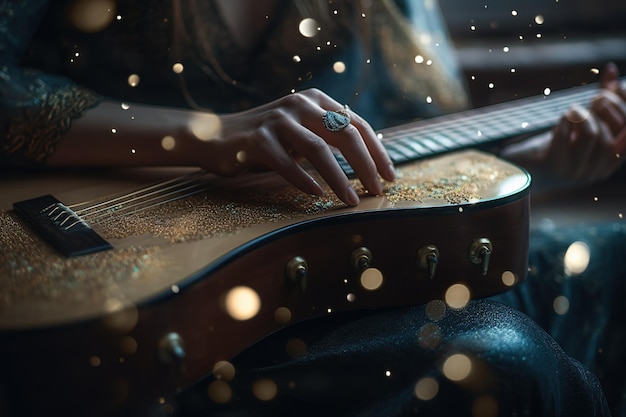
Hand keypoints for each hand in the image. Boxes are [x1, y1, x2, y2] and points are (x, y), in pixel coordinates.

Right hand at [198, 89, 395, 205]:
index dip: (377, 151)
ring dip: (339, 179)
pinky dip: (304, 181)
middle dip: (366, 165)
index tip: (389, 176)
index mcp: (315, 100)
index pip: (357, 124)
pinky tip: (317, 195)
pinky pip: (286, 164)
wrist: (217, 136)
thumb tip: (368, 158)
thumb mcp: (302, 130)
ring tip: (352, 201)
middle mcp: (299, 105)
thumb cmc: (267, 139)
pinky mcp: (257, 140)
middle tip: (377, 191)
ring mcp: (277, 120)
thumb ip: (328, 135)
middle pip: (344, 134)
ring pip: (318, 150)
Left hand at [545, 62, 625, 182]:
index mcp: (609, 163)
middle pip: (615, 132)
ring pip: (593, 134)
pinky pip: (565, 134)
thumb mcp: (584, 125)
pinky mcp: (552, 165)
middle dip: (607, 106)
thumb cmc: (556, 145)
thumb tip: (611, 70)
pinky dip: (565, 119)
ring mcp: (574, 171)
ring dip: (583, 114)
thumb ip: (601, 102)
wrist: (523, 170)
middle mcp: (596, 171)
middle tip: (594, 98)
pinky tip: (561, 120)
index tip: (615, 87)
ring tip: (573, 110)